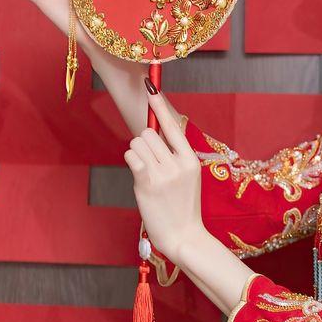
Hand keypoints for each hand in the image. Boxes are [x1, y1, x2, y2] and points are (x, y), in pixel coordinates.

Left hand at [123, 83, 204, 266]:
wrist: (184, 236)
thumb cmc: (182, 207)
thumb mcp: (187, 178)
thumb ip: (173, 156)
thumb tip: (152, 134)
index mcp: (190, 160)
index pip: (172, 125)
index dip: (159, 105)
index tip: (149, 86)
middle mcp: (178, 163)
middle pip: (148, 134)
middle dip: (143, 144)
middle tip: (148, 163)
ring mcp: (163, 173)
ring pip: (138, 144)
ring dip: (136, 154)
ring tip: (145, 172)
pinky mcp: (148, 183)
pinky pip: (132, 156)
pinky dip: (131, 160)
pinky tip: (138, 172)